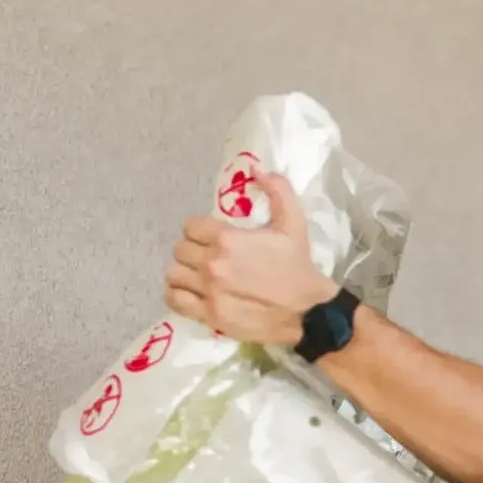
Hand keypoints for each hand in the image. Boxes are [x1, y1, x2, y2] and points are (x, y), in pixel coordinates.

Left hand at [165, 171, 337, 344]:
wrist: (309, 311)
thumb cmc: (298, 266)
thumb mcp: (294, 223)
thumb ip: (277, 189)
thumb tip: (256, 168)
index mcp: (227, 238)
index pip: (190, 226)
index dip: (199, 230)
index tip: (210, 237)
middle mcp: (213, 263)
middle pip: (180, 249)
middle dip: (192, 250)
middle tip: (206, 256)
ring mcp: (209, 291)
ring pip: (173, 274)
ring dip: (183, 272)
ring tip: (197, 275)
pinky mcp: (209, 315)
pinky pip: (174, 299)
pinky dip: (177, 294)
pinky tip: (191, 293)